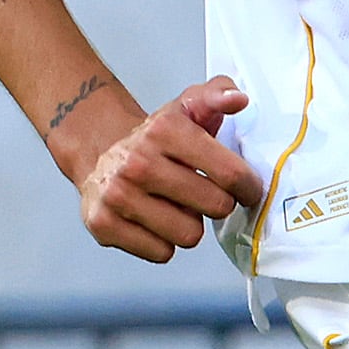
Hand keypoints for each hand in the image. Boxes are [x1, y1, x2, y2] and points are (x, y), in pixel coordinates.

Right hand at [60, 74, 256, 261]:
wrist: (101, 154)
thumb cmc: (157, 138)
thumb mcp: (188, 107)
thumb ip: (218, 95)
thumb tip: (238, 99)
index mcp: (164, 130)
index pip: (230, 174)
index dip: (247, 186)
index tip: (245, 188)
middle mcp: (138, 162)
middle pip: (214, 207)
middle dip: (216, 203)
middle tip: (203, 194)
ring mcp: (117, 195)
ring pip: (189, 235)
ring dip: (188, 225)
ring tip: (174, 206)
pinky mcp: (103, 224)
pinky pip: (161, 252)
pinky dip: (162, 242)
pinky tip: (153, 220)